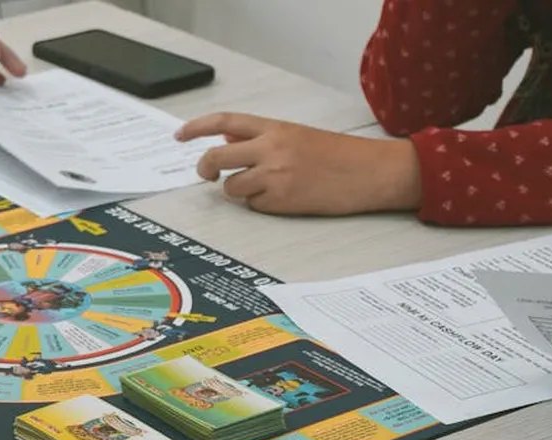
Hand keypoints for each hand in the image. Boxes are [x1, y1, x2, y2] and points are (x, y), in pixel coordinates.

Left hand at [175, 113, 421, 215]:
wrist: (371, 173)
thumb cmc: (338, 155)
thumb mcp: (296, 136)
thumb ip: (260, 138)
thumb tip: (227, 140)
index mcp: (275, 128)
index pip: (225, 122)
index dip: (197, 128)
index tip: (180, 135)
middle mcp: (272, 148)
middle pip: (216, 157)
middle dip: (205, 168)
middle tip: (207, 175)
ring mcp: (276, 175)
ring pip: (232, 187)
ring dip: (238, 191)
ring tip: (263, 187)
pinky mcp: (283, 200)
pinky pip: (254, 206)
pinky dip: (260, 205)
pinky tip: (283, 199)